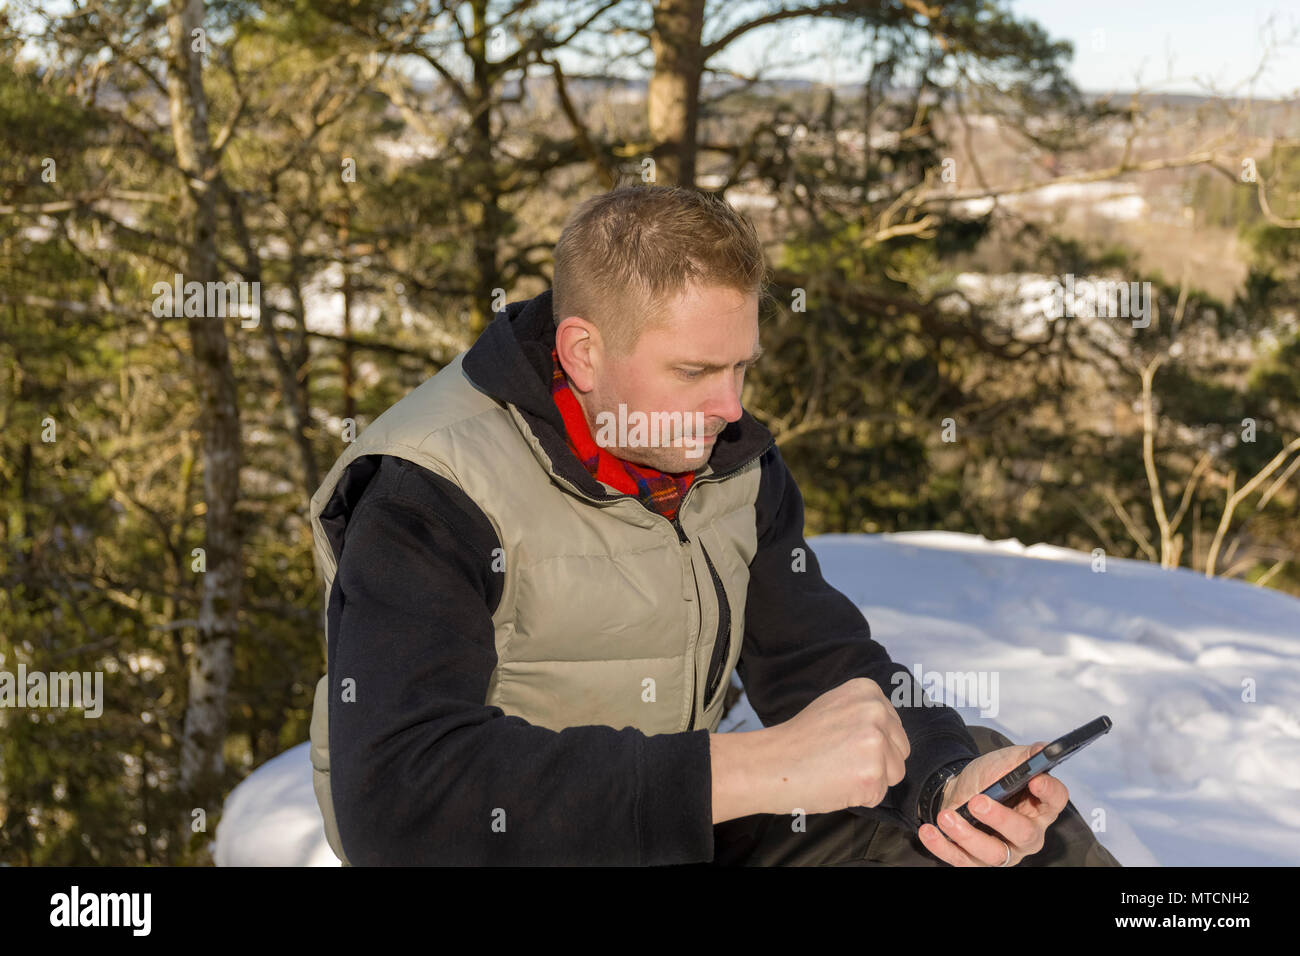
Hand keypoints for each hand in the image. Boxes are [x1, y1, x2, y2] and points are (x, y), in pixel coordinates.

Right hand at [760, 678, 910, 815]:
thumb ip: (864, 714)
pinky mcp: (873, 773)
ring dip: (870, 780)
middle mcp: (876, 710)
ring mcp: (876, 741)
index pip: (893, 726)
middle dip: (877, 761)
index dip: (869, 742)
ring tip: (837, 771)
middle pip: (900, 749)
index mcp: (868, 690)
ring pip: (894, 773)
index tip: (843, 743)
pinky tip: (836, 784)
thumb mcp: (834, 707)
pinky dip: (860, 797)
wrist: (769, 763)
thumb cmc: (797, 741)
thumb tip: (890, 733)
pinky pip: (879, 794)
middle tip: (839, 760)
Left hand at [917, 742, 1067, 866]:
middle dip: (1001, 819)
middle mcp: (1027, 834)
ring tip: (946, 816)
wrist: (959, 791)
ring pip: (993, 853)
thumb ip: (1024, 757)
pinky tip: (929, 831)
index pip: (1055, 801)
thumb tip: (1043, 749)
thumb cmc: (988, 778)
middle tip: (977, 801)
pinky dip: (943, 846)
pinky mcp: (977, 861)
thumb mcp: (1005, 762)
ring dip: (967, 835)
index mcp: (1040, 807)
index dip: (1048, 792)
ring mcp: (1003, 851)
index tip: (1034, 781)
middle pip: (1024, 834)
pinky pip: (962, 860)